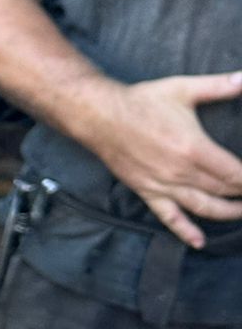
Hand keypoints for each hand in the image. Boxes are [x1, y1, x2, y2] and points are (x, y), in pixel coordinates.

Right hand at [89, 72, 241, 248]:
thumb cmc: (141, 102)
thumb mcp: (183, 89)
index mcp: (194, 149)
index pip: (236, 174)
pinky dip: (186, 232)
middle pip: (224, 191)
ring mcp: (164, 186)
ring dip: (228, 214)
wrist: (101, 117)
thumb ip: (219, 86)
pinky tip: (199, 242)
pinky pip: (169, 217)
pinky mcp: (148, 192)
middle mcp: (181, 172)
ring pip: (204, 208)